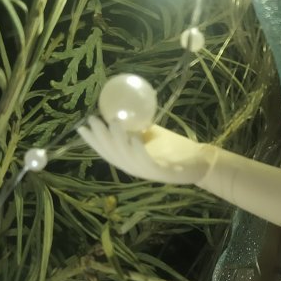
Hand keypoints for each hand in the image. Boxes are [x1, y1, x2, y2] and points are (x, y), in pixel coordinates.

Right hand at [78, 117, 212, 185]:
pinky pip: (147, 162)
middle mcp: (134, 167)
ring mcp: (147, 172)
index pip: (107, 151)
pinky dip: (139, 151)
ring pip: (127, 158)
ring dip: (118, 140)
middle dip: (100, 138)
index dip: (93, 141)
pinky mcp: (161, 173)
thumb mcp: (151, 134)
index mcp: (130, 159)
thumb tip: (122, 107)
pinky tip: (134, 139)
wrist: (199, 161)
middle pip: (113, 154)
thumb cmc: (175, 147)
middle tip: (92, 120)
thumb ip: (137, 127)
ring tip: (112, 123)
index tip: (81, 127)